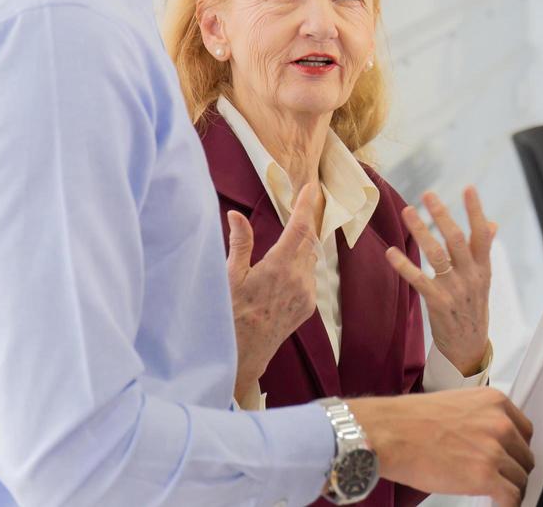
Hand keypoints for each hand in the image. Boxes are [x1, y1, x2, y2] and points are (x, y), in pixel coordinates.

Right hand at [226, 183, 321, 405]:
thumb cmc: (231, 313)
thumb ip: (239, 243)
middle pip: (309, 240)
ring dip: (302, 247)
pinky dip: (302, 267)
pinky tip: (285, 272)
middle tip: (298, 210)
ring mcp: (306, 294)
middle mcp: (298, 278)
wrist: (244, 353)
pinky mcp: (308, 306)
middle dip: (304, 224)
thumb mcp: (230, 276)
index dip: (306, 205)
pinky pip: (310, 277)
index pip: (298, 228)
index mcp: (278, 266)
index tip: (311, 188)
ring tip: (287, 244)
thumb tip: (235, 214)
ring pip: (311, 259)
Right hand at [347, 388, 533, 504]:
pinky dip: (507, 505)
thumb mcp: (456, 403)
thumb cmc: (410, 420)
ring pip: (520, 478)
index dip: (516, 449)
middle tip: (500, 478)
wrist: (390, 433)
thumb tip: (486, 438)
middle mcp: (499, 423)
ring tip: (496, 495)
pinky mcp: (485, 476)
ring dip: (509, 488)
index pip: (525, 431)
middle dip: (513, 469)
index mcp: (494, 402)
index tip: (511, 458)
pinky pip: (511, 498)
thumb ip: (479, 418)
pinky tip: (496, 505)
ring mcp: (494, 450)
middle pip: (524, 456)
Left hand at [385, 186, 494, 375]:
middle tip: (428, 195)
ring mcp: (455, 290)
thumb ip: (485, 250)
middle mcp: (471, 276)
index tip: (468, 188)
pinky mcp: (438, 303)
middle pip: (457, 240)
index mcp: (483, 267)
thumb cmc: (474, 307)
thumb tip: (492, 223)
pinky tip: (391, 252)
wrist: (470, 346)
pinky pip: (419, 280)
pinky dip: (404, 265)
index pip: (481, 234)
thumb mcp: (484, 279)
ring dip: (421, 232)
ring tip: (408, 212)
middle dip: (442, 216)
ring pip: (437, 255)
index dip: (475, 211)